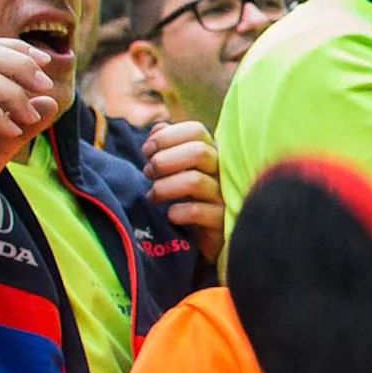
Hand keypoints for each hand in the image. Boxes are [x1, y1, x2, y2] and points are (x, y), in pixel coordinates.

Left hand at [140, 117, 221, 264]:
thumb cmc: (187, 200)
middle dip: (164, 161)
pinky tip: (170, 216)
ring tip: (152, 196)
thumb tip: (158, 128)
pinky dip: (178, 211)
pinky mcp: (222, 224)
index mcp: (212, 154)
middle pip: (198, 152)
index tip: (147, 150)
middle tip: (148, 173)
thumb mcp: (176, 171)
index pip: (196, 131)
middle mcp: (222, 172)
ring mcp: (225, 197)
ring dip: (165, 186)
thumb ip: (167, 147)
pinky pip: (198, 212)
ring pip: (195, 181)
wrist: (202, 244)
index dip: (168, 136)